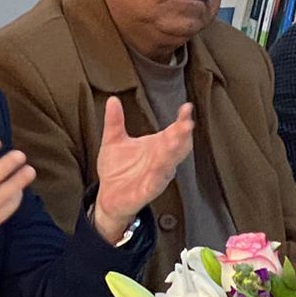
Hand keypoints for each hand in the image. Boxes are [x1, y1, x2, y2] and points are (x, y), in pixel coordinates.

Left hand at [93, 97, 194, 242]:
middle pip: (177, 146)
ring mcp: (156, 176)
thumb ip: (114, 121)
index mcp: (156, 146)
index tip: (186, 108)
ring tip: (176, 141)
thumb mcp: (113, 142)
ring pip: (169, 163)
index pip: (174, 131)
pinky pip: (156, 182)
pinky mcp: (148, 191)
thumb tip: (112, 100)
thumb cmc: (116, 170)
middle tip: (187, 124)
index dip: (181, 120)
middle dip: (183, 135)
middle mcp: (160, 160)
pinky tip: (163, 167)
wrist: (108, 196)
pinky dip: (160, 174)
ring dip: (174, 153)